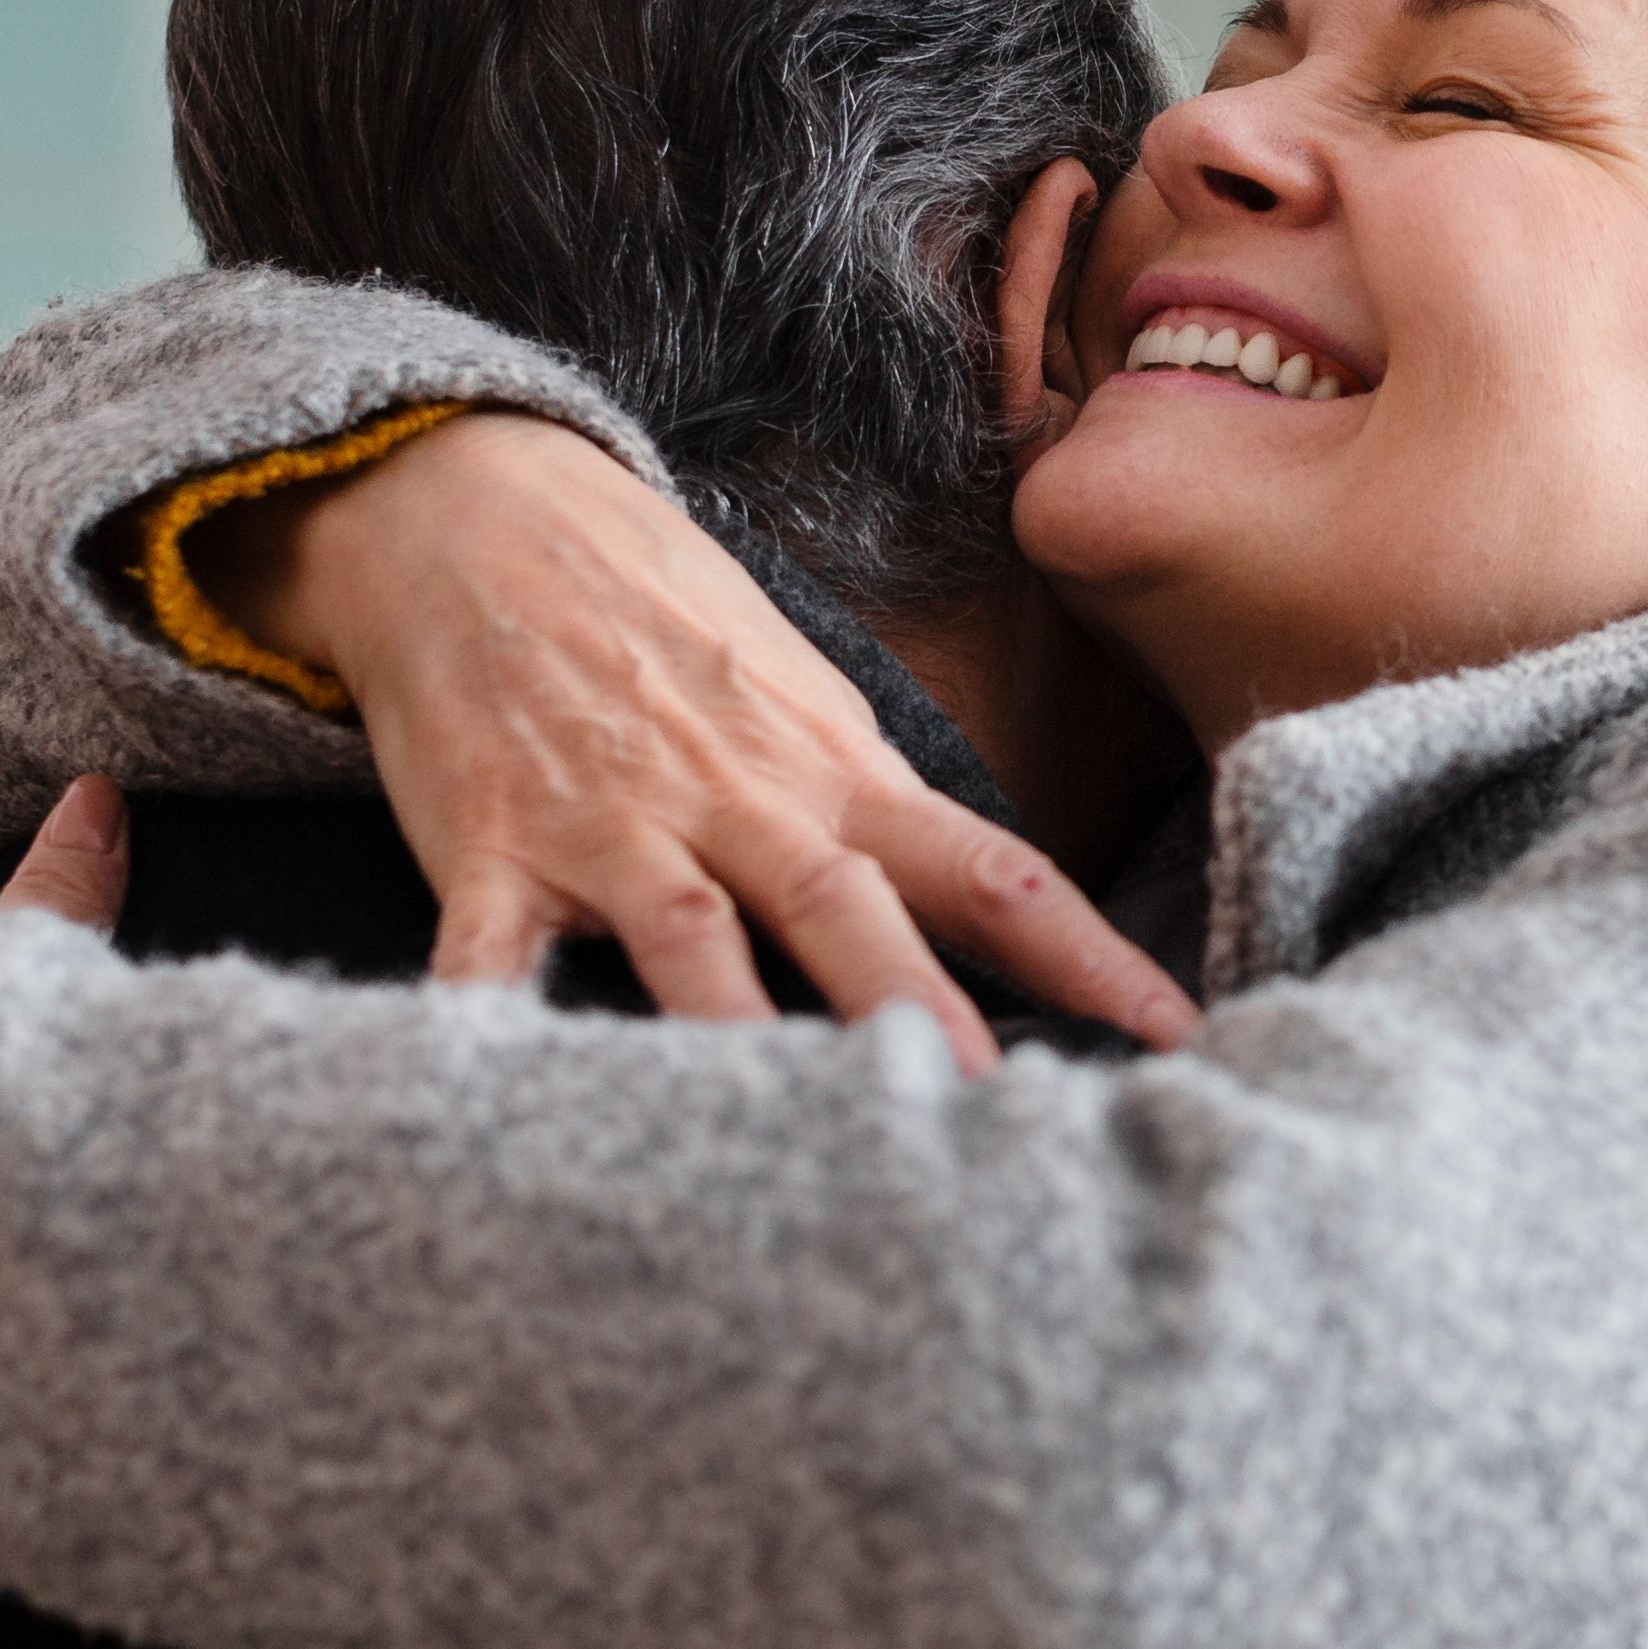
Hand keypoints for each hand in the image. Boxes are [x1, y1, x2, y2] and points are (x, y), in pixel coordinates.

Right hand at [211, 412, 1196, 1073]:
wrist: (472, 502)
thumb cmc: (651, 607)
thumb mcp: (791, 688)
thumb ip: (867, 801)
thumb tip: (982, 909)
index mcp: (832, 766)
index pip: (989, 866)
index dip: (1084, 955)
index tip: (1175, 1032)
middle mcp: (737, 796)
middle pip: (847, 911)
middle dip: (921, 1012)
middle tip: (998, 1113)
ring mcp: (610, 822)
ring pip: (690, 941)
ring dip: (740, 1033)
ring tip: (789, 1145)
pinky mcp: (486, 842)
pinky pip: (485, 955)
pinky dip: (485, 1030)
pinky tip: (494, 1107)